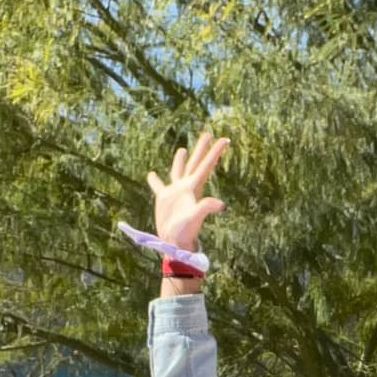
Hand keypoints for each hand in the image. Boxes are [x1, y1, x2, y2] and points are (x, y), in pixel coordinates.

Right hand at [147, 131, 228, 251]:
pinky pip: (159, 186)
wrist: (174, 243)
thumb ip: (206, 208)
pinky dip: (155, 180)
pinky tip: (151, 174)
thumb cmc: (186, 232)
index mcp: (194, 188)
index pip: (206, 165)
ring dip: (180, 160)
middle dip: (201, 149)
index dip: (215, 152)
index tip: (225, 139)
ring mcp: (175, 193)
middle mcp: (186, 187)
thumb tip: (223, 206)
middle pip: (195, 163)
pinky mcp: (164, 199)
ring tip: (183, 149)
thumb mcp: (196, 217)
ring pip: (178, 171)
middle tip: (207, 133)